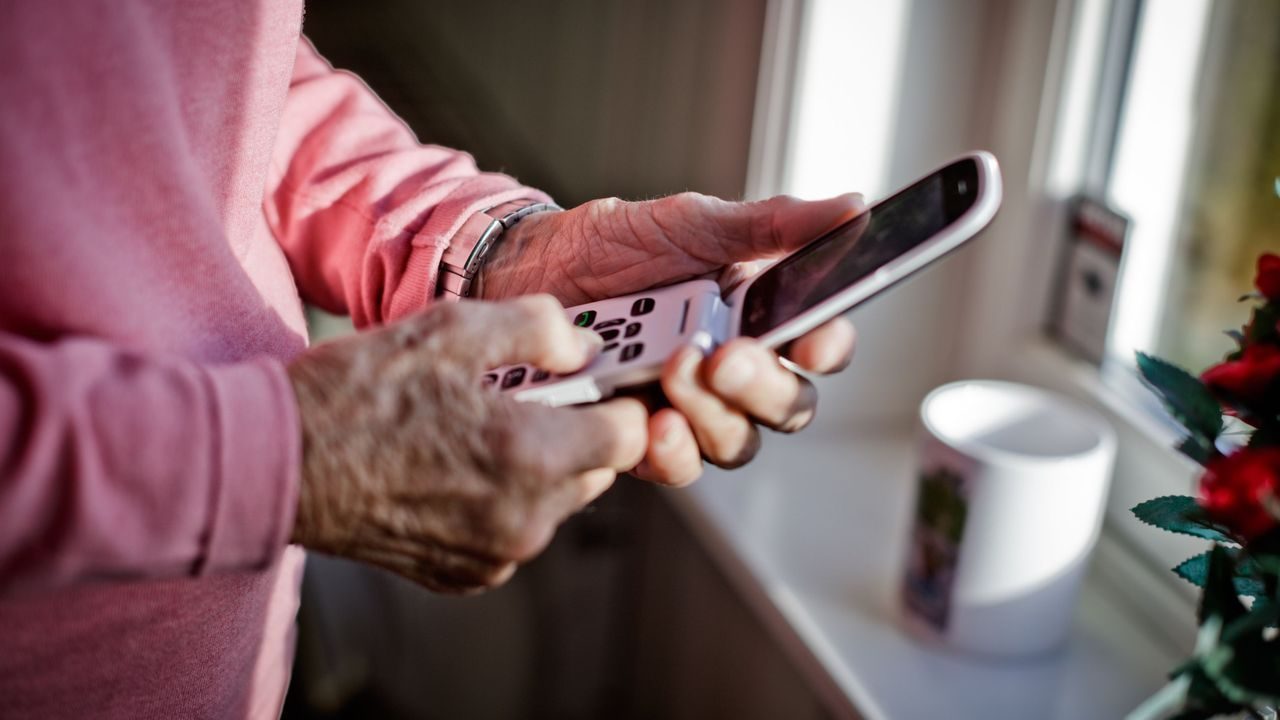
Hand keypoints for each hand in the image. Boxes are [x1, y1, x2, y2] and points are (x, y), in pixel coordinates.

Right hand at [287, 296, 647, 592]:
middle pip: (596, 471)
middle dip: (575, 431)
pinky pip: (514, 533)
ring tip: (477, 428)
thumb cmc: (354, 394)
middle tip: (524, 396)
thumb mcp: (447, 331)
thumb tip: (582, 344)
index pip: (629, 435)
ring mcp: (493, 557)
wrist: (275, 466)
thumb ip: (536, 328)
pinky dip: (501, 502)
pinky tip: (454, 468)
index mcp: (528, 457)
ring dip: (537, 467)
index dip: (616, 400)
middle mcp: (522, 520)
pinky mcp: (463, 577)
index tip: (592, 382)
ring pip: (556, 503)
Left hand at [478, 192, 862, 483]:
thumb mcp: (691, 222)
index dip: (829, 346)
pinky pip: (676, 465)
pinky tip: (652, 424)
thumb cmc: (614, 245)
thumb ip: (769, 225)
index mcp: (758, 315)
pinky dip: (671, 452)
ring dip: (715, 416)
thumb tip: (852, 207)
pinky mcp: (641, 437)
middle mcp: (733, 369)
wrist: (529, 271)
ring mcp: (690, 408)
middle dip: (764, 387)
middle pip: (787, 406)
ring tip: (677, 372)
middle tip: (725, 358)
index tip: (814, 339)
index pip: (819, 345)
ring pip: (736, 442)